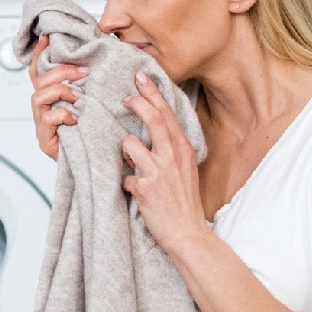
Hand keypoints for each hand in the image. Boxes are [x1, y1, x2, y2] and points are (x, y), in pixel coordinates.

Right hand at [27, 35, 87, 159]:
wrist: (93, 165)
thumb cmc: (92, 135)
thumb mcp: (92, 106)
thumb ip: (89, 87)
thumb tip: (98, 63)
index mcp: (51, 100)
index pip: (39, 73)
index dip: (40, 54)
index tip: (46, 37)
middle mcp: (43, 110)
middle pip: (39, 82)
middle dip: (61, 73)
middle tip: (84, 73)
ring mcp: (42, 125)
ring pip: (38, 97)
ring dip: (61, 91)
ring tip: (79, 97)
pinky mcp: (45, 140)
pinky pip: (48, 119)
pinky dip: (63, 115)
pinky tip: (76, 119)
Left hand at [120, 71, 210, 254]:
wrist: (187, 233)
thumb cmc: (183, 201)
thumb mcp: (185, 169)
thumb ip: (171, 149)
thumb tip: (150, 134)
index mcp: (183, 148)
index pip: (167, 113)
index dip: (152, 93)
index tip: (141, 77)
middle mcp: (172, 155)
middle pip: (152, 118)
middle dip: (136, 102)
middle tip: (124, 97)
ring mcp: (159, 170)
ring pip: (129, 144)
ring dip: (125, 154)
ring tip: (133, 168)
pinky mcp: (146, 187)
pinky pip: (123, 176)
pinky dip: (124, 183)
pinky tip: (132, 192)